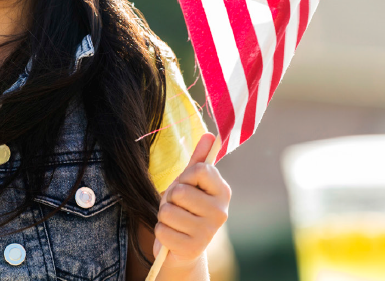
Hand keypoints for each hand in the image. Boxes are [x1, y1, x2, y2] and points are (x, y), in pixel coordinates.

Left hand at [153, 132, 230, 267]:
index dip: (185, 176)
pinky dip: (161, 232)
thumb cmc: (185, 207)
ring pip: (168, 211)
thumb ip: (199, 160)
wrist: (182, 246)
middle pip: (180, 191)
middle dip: (171, 198)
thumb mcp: (190, 182)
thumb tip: (210, 135)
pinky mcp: (193, 249)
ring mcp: (208, 232)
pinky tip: (173, 235)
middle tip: (178, 206)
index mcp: (223, 192)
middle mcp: (221, 212)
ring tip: (175, 221)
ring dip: (164, 215)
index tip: (187, 185)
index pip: (199, 170)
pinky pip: (162, 230)